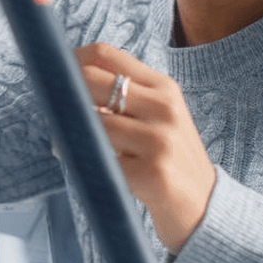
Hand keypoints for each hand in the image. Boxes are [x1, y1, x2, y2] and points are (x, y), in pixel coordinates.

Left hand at [73, 43, 216, 253]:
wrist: (205, 208)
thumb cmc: (169, 159)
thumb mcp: (157, 117)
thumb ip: (123, 96)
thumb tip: (68, 82)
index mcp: (163, 88)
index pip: (106, 54)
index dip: (71, 60)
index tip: (57, 76)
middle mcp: (164, 108)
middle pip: (92, 80)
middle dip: (66, 94)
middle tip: (56, 111)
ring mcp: (160, 140)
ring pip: (92, 121)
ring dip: (69, 133)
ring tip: (69, 143)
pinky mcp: (152, 174)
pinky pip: (98, 158)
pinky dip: (79, 159)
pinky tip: (81, 164)